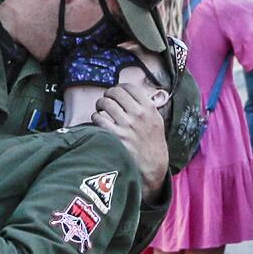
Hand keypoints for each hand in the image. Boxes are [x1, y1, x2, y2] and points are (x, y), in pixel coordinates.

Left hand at [92, 85, 166, 199]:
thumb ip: (145, 106)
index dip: (119, 87)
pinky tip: (98, 121)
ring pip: (105, 103)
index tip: (116, 91)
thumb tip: (131, 93)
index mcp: (149, 108)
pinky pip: (99, 119)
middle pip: (115, 92)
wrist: (152, 166)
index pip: (129, 87)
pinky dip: (95, 117)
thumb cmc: (153, 143)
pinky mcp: (115, 137)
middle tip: (106, 99)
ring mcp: (126, 126)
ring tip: (100, 109)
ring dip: (100, 104)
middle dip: (108, 94)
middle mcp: (138, 115)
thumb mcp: (156, 121)